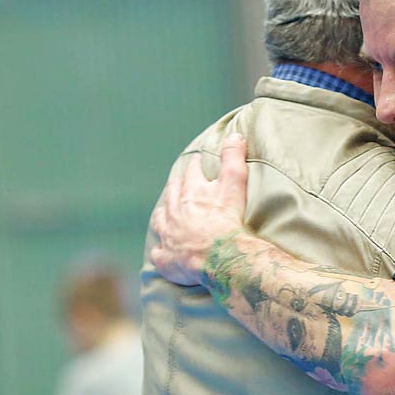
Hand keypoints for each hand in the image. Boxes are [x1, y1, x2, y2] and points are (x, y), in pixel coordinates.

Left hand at [149, 134, 249, 286]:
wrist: (220, 255)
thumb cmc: (227, 219)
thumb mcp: (234, 182)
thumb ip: (233, 157)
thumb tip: (234, 135)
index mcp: (191, 193)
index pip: (191, 172)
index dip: (194, 165)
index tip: (196, 159)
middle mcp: (175, 212)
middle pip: (171, 195)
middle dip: (175, 187)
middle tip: (178, 182)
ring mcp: (169, 236)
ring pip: (160, 221)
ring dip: (162, 216)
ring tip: (164, 212)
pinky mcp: (168, 259)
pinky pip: (161, 254)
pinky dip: (161, 252)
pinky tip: (161, 251)